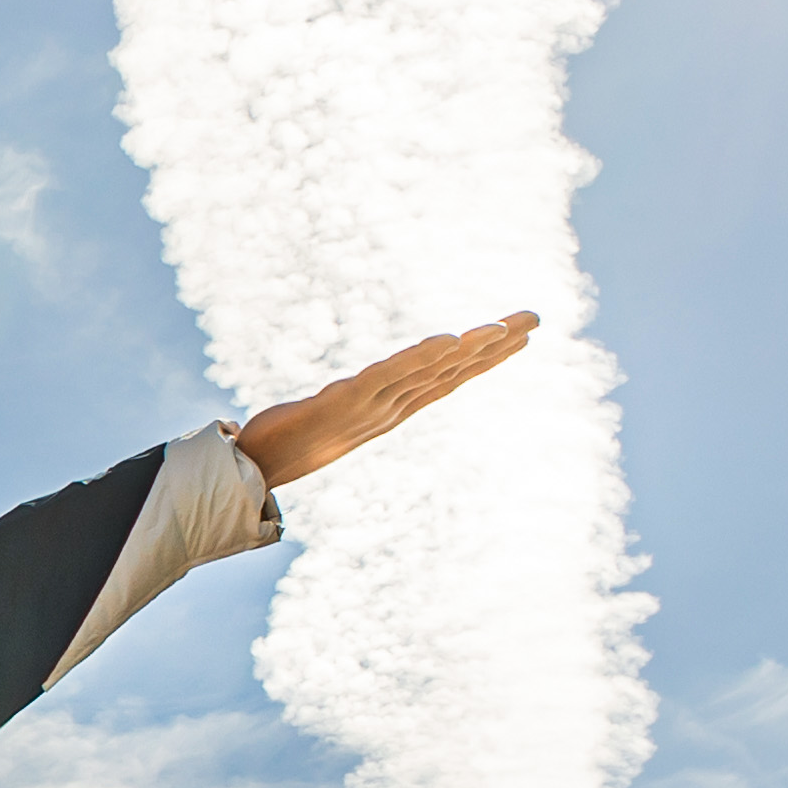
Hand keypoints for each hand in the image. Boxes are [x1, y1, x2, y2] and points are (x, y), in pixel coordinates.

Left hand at [235, 316, 538, 490]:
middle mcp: (389, 408)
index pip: (448, 378)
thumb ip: (358, 396)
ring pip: (429, 373)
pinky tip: (447, 340)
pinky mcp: (342, 402)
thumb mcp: (332, 412)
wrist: (252, 468)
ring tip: (502, 327)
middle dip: (495, 346)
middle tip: (535, 320)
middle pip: (452, 371)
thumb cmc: (288, 440)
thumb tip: (374, 383)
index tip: (522, 335)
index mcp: (392, 408)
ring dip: (468, 350)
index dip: (486, 358)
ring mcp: (370, 407)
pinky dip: (420, 358)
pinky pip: (388, 376)